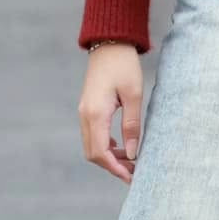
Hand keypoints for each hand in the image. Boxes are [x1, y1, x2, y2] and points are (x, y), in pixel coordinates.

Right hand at [80, 43, 143, 183]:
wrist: (109, 42)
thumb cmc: (124, 65)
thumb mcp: (134, 95)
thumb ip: (132, 125)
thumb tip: (132, 154)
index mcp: (96, 114)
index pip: (100, 153)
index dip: (115, 169)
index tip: (132, 177)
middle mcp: (85, 115)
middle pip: (93, 154)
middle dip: (112, 166)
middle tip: (134, 172)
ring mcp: (84, 111)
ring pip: (92, 145)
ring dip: (109, 157)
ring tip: (131, 161)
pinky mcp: (87, 108)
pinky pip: (92, 134)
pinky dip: (105, 145)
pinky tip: (122, 146)